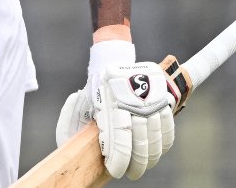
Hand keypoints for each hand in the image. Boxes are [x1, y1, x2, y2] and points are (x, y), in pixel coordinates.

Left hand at [55, 42, 175, 179]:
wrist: (113, 61)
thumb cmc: (96, 87)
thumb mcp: (82, 102)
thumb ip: (71, 122)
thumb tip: (67, 145)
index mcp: (111, 105)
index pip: (121, 139)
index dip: (121, 159)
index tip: (117, 171)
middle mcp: (133, 104)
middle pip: (140, 143)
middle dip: (138, 164)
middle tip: (133, 173)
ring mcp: (150, 101)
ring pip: (155, 138)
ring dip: (151, 157)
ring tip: (145, 165)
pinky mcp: (162, 98)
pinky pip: (167, 126)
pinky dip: (164, 143)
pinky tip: (158, 151)